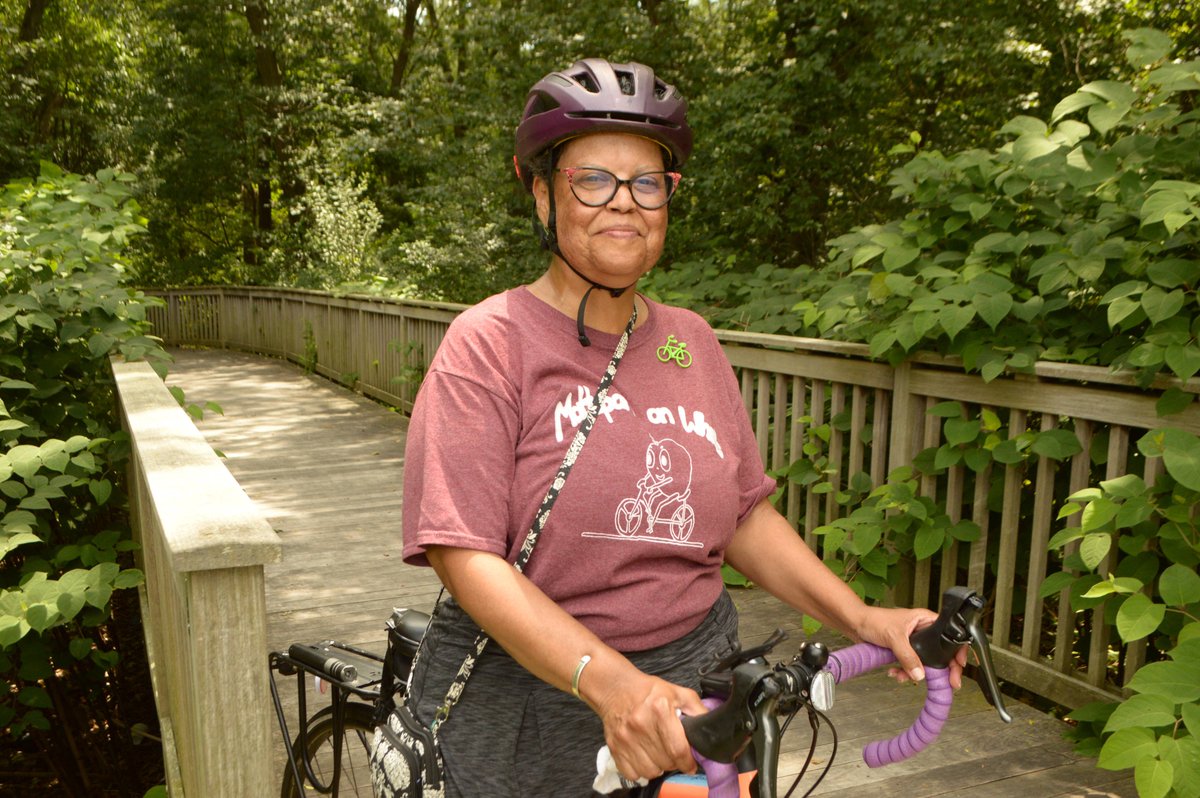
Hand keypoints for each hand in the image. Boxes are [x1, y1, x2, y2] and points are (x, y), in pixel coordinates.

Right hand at [591, 669, 706, 781]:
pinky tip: (644, 757)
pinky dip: (640, 771)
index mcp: (659, 709)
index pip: (678, 749)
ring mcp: (626, 738)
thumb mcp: (676, 692)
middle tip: (673, 752)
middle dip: (674, 761)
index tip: (691, 764)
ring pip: (650, 772)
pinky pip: (632, 774)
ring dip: (658, 767)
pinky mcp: (614, 747)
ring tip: (658, 754)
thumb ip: (697, 709)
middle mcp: (641, 725)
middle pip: (666, 762)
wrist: (614, 687)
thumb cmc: (646, 690)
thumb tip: (710, 727)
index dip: (688, 762)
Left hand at [855, 606, 967, 689]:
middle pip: (941, 653)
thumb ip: (907, 656)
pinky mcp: (904, 651)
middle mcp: (923, 631)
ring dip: (916, 673)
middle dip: (941, 670)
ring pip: (925, 663)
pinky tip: (894, 672)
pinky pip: (911, 666)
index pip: (949, 635)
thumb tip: (920, 674)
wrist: (855, 625)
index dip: (957, 651)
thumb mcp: (894, 638)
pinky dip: (904, 672)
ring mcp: (914, 642)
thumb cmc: (874, 620)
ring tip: (903, 676)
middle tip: (949, 684)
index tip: (959, 666)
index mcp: (926, 620)